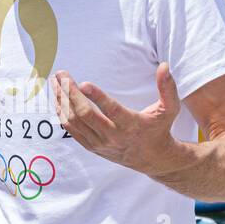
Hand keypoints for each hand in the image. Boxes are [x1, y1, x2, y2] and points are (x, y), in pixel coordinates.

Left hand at [53, 63, 183, 174]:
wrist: (152, 158)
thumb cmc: (159, 128)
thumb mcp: (169, 109)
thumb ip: (167, 87)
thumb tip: (164, 65)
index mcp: (131, 125)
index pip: (112, 111)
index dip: (98, 97)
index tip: (84, 83)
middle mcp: (113, 136)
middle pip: (85, 115)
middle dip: (70, 93)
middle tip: (62, 74)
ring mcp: (100, 143)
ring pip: (75, 122)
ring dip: (61, 101)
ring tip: (55, 82)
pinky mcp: (92, 146)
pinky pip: (71, 130)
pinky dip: (61, 114)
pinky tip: (57, 98)